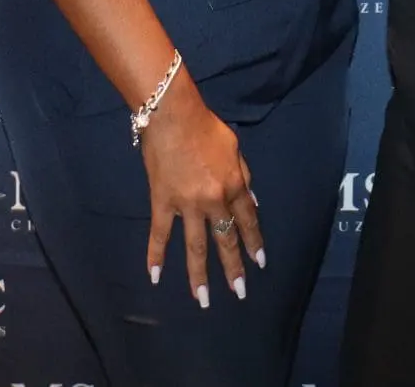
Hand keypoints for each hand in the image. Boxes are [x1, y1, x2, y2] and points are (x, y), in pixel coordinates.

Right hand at [139, 79, 264, 307]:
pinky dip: (156, 255)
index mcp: (234, 185)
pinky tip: (155, 277)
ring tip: (203, 299)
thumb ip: (243, 175)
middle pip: (225, 239)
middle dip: (233, 267)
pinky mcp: (162, 202)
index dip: (254, 242)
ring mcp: (187, 204)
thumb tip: (250, 201)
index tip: (260, 263)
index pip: (247, 220)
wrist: (171, 115)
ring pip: (195, 245)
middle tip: (239, 292)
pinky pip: (160, 233)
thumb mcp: (234, 148)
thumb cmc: (205, 126)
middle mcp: (213, 200)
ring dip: (200, 275)